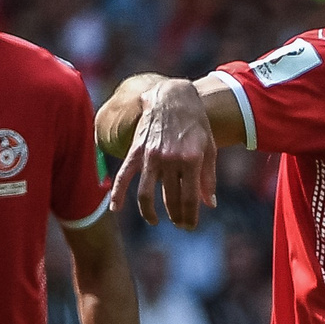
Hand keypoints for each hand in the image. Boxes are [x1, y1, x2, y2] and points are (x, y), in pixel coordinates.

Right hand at [105, 76, 216, 230]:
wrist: (173, 97)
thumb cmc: (195, 124)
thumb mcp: (210, 148)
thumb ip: (208, 178)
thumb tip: (210, 204)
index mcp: (192, 160)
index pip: (189, 198)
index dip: (190, 216)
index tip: (189, 226)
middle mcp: (171, 159)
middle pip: (170, 199)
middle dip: (176, 216)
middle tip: (179, 224)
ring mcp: (151, 155)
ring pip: (145, 194)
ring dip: (150, 212)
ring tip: (155, 220)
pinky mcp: (136, 150)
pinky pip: (124, 176)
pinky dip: (117, 193)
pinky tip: (115, 208)